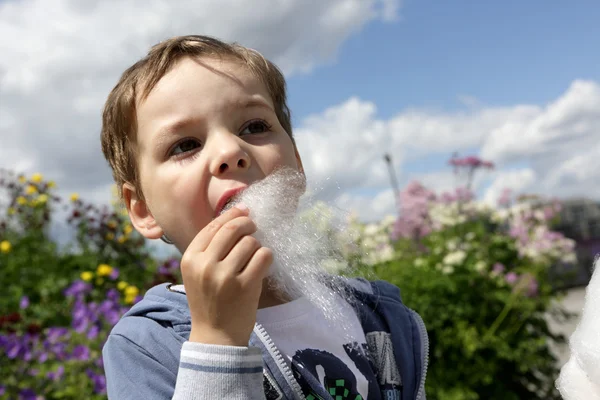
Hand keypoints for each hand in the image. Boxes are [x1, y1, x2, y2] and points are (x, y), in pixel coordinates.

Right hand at [181, 204, 272, 346]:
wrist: (215, 337)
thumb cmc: (208, 301)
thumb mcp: (197, 272)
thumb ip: (210, 247)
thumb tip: (236, 215)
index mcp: (190, 259)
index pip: (213, 227)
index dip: (231, 215)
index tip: (244, 211)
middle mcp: (205, 265)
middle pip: (232, 229)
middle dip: (247, 223)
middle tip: (253, 227)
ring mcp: (225, 276)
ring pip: (250, 242)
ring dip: (256, 245)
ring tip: (253, 256)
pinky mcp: (246, 286)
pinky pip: (264, 256)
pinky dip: (267, 256)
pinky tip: (262, 264)